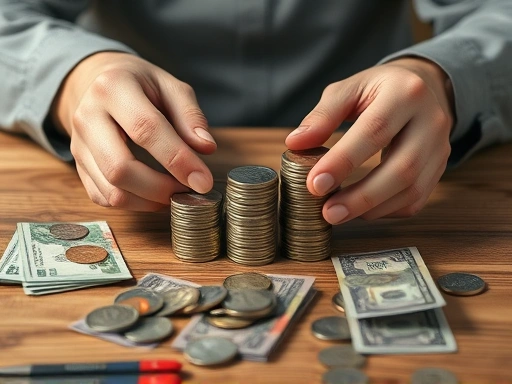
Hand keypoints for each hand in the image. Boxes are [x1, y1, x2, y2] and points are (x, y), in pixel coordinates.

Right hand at [53, 52, 215, 210]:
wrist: (95, 82)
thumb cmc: (139, 85)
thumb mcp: (170, 86)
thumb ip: (190, 115)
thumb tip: (206, 147)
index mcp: (113, 88)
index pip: (146, 129)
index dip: (177, 159)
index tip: (203, 180)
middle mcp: (88, 117)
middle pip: (120, 168)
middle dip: (160, 188)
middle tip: (188, 190)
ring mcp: (78, 144)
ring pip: (110, 190)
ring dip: (148, 201)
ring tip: (174, 192)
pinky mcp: (78, 166)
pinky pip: (103, 197)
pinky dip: (134, 204)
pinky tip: (154, 194)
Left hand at [286, 57, 454, 223]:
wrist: (426, 88)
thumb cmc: (380, 89)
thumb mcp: (350, 88)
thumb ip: (322, 115)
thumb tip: (295, 143)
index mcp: (406, 92)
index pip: (374, 131)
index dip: (343, 161)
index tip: (315, 184)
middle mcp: (431, 121)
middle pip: (401, 168)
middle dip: (361, 196)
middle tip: (328, 212)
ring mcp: (441, 147)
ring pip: (412, 189)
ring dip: (372, 209)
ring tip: (338, 213)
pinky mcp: (439, 168)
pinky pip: (416, 199)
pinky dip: (386, 211)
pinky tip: (360, 210)